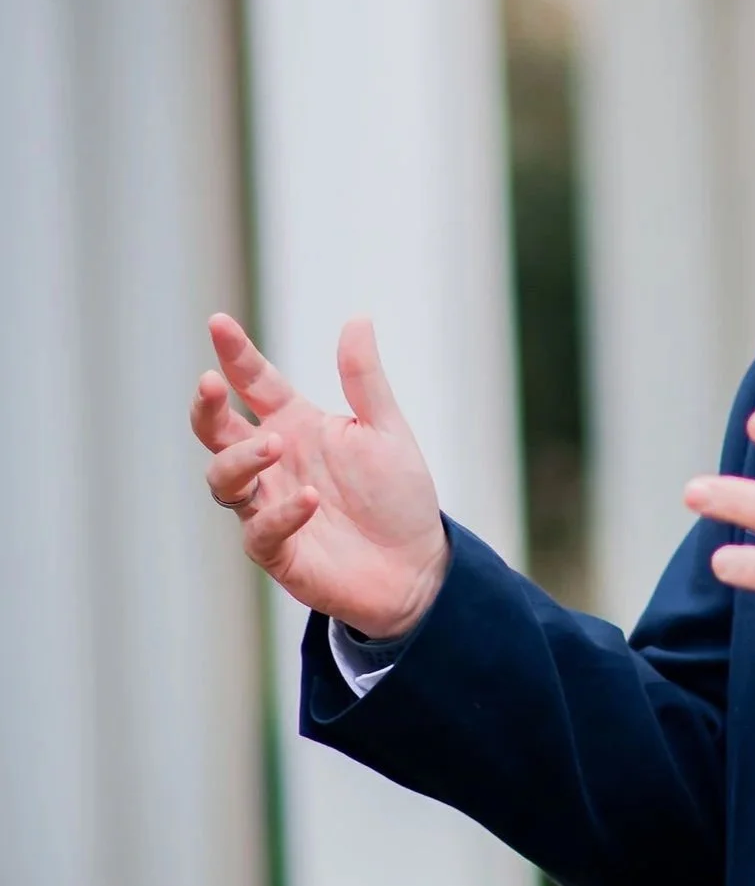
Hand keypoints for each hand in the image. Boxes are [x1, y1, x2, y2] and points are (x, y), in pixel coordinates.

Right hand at [190, 313, 450, 637]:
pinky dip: (281, 513)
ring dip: (241, 459)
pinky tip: (311, 499)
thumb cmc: (397, 498)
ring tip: (274, 444)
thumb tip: (358, 318)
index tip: (219, 322)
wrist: (418, 567)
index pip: (255, 384)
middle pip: (217, 431)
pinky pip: (261, 532)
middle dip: (206, 407)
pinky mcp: (278, 551)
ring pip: (224, 480)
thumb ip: (365, 380)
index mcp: (295, 426)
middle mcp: (273, 464)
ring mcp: (269, 507)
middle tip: (211, 383)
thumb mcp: (386, 430)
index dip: (235, 354)